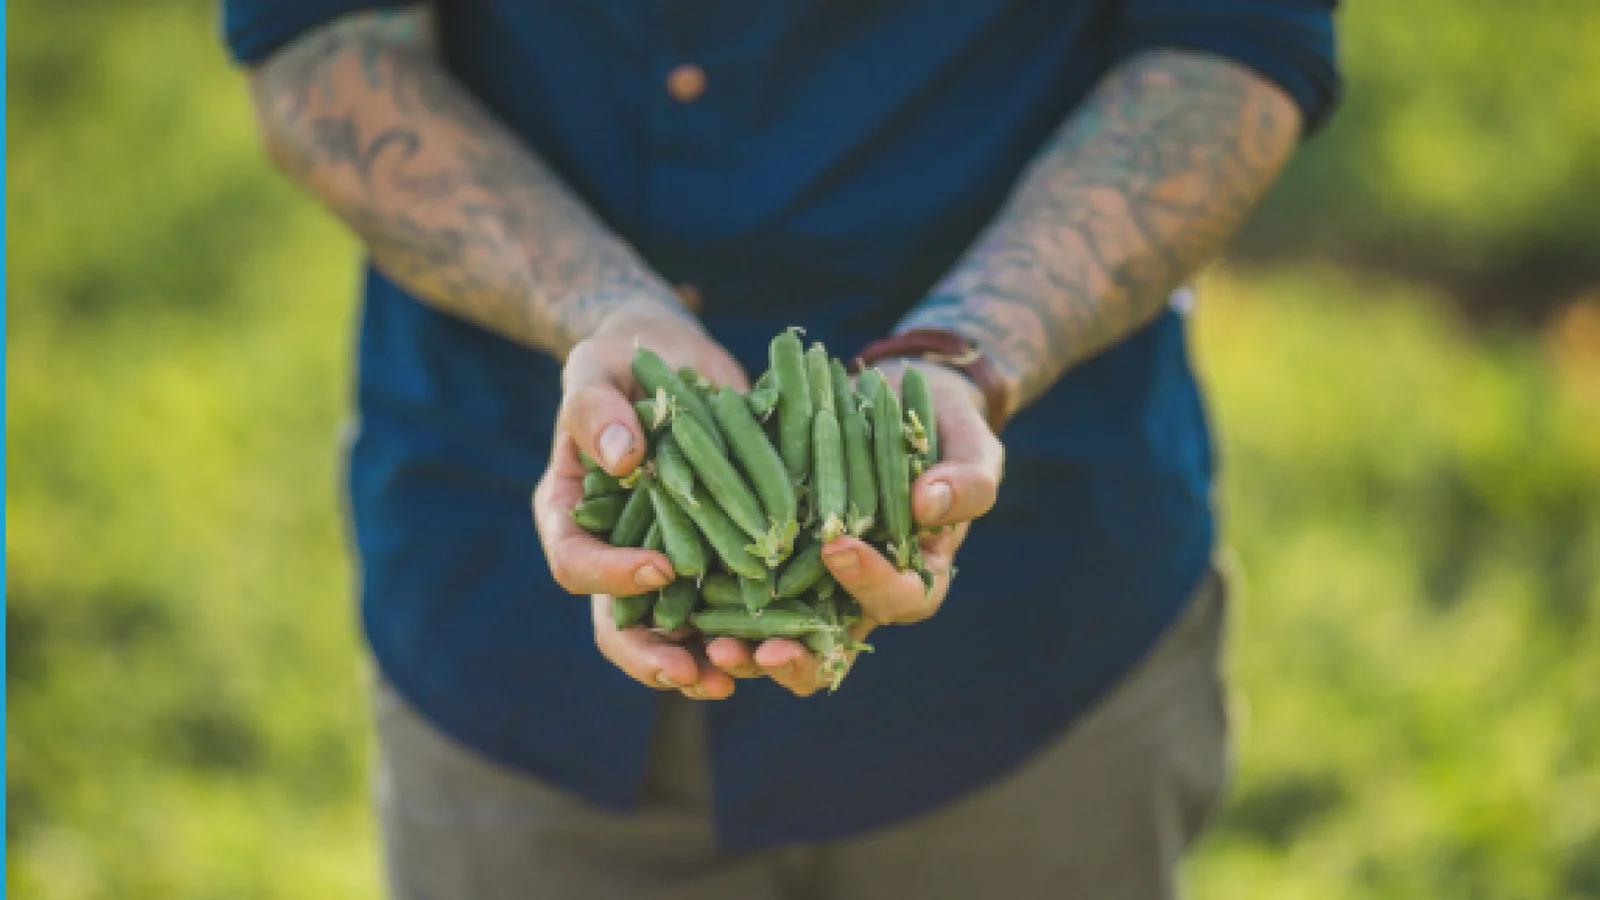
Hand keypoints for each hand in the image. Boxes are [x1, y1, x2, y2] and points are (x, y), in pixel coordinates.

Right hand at [531, 299, 748, 699]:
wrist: (673, 359)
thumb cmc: (621, 358)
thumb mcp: (597, 365)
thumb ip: (594, 406)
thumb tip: (619, 457)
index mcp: (571, 514)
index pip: (575, 563)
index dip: (610, 576)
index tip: (659, 569)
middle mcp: (615, 550)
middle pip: (621, 626)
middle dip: (654, 657)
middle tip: (695, 673)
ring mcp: (667, 559)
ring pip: (679, 632)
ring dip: (712, 659)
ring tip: (750, 669)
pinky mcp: (719, 555)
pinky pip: (733, 604)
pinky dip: (759, 626)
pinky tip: (795, 638)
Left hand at [706, 360, 1003, 694]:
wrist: (894, 398)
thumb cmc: (945, 424)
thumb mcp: (972, 442)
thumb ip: (968, 479)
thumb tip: (930, 504)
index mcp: (918, 574)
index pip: (900, 598)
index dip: (871, 583)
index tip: (838, 546)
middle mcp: (861, 591)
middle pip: (832, 646)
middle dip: (796, 656)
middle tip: (761, 652)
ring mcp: (811, 578)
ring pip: (778, 634)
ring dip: (746, 646)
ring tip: (714, 645)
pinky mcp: (769, 554)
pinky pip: (740, 588)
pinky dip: (715, 601)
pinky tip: (684, 597)